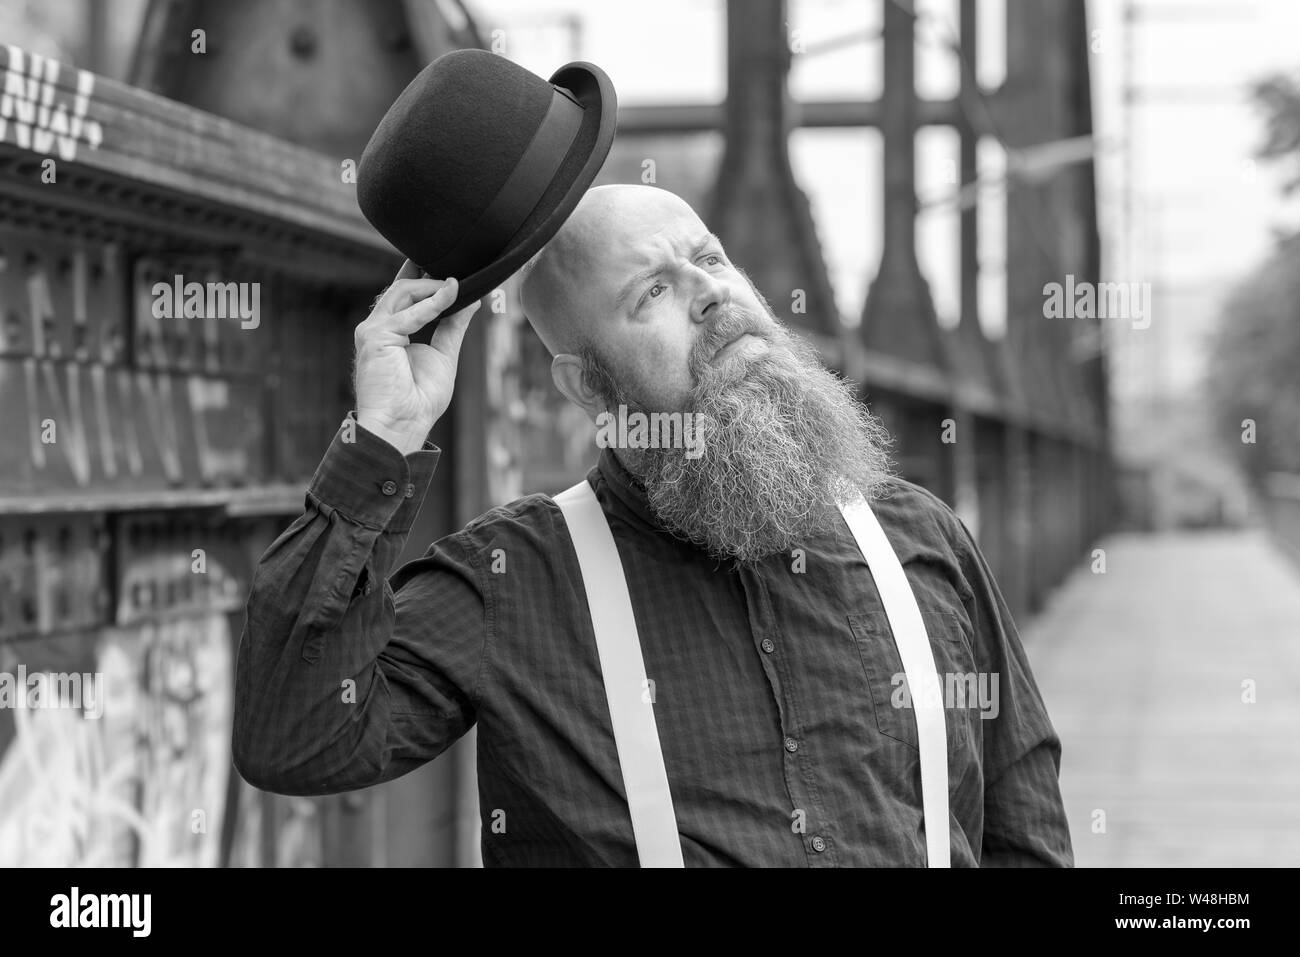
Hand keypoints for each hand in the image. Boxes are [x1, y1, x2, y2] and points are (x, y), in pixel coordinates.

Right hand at [353, 260, 479, 454]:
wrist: (402, 425)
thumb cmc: (419, 399)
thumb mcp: (443, 354)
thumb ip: (453, 325)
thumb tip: (471, 299)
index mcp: (390, 331)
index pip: (403, 294)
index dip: (421, 275)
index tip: (444, 262)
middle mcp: (378, 327)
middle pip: (402, 289)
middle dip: (429, 276)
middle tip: (459, 272)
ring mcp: (373, 330)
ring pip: (403, 293)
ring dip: (433, 287)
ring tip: (458, 285)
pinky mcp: (375, 336)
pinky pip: (408, 314)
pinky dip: (433, 303)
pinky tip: (451, 294)